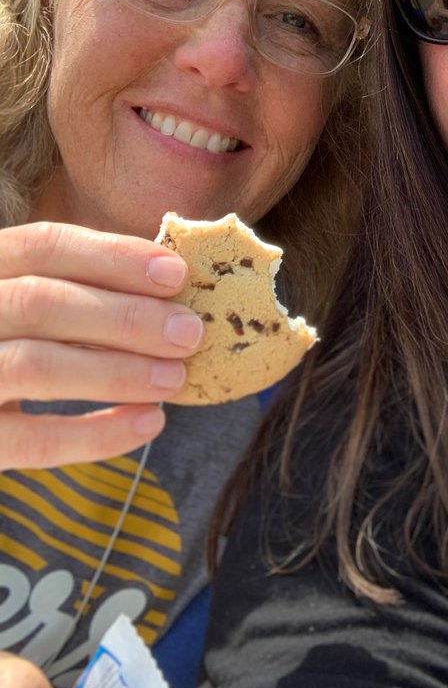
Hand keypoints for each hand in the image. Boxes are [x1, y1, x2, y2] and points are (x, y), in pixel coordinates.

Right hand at [0, 222, 204, 468]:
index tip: (177, 274)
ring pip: (35, 366)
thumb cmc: (11, 347)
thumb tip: (173, 289)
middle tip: (190, 332)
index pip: (42, 247)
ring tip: (175, 377)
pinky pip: (35, 441)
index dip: (114, 257)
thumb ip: (82, 291)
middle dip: (126, 317)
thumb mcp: (30, 306)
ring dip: (117, 370)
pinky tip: (149, 421)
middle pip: (40, 302)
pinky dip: (98, 433)